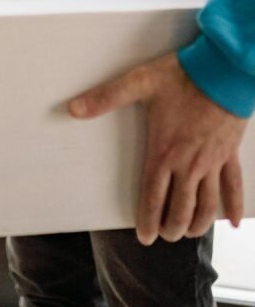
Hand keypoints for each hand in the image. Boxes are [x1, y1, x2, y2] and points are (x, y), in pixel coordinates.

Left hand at [68, 53, 246, 244]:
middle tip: (165, 235)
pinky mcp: (230, 154)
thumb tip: (73, 108)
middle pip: (181, 208)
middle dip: (172, 227)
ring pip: (207, 205)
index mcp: (164, 151)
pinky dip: (234, 207)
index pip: (153, 196)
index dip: (148, 220)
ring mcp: (212, 161)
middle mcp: (189, 163)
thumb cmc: (181, 76)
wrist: (222, 69)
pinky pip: (234, 187)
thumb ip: (105, 97)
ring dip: (198, 223)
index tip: (145, 237)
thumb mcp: (138, 82)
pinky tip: (233, 223)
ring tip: (190, 232)